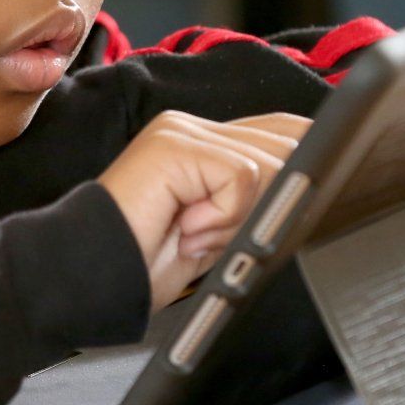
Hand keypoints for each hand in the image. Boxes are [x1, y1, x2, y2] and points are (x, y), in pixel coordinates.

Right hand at [97, 110, 310, 309]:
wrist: (93, 277)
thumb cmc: (147, 261)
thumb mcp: (223, 231)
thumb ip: (257, 201)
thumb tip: (311, 189)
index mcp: (205, 141)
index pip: (282, 129)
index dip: (306, 162)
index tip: (304, 202)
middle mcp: (193, 126)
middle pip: (286, 144)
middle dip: (272, 203)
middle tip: (221, 236)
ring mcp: (181, 131)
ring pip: (268, 163)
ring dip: (241, 217)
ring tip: (196, 235)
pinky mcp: (174, 145)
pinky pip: (241, 177)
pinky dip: (222, 217)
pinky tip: (186, 230)